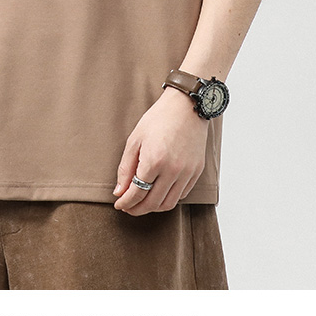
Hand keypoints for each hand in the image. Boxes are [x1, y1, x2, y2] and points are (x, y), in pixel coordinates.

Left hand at [113, 87, 208, 215]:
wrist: (186, 106)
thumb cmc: (159, 119)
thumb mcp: (135, 139)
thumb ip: (125, 168)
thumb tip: (119, 192)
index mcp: (154, 161)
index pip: (137, 193)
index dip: (125, 202)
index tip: (119, 204)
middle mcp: (172, 170)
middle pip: (152, 203)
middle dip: (137, 209)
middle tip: (128, 207)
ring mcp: (187, 172)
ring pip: (168, 204)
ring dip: (153, 208)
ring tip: (142, 203)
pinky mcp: (196, 171)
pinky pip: (182, 195)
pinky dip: (168, 199)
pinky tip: (159, 193)